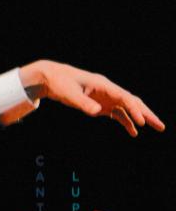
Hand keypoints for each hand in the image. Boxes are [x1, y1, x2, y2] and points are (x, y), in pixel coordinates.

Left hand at [21, 60, 164, 136]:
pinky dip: (126, 122)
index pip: (124, 97)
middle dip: (146, 113)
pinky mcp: (100, 104)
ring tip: (156, 128)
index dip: (134, 110)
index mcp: (103, 84)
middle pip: (132, 101)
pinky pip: (117, 113)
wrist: (50, 78)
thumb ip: (83, 103)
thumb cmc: (59, 83)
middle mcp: (108, 90)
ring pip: (127, 108)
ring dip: (141, 118)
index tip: (141, 122)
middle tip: (160, 126)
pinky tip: (133, 132)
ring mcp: (105, 97)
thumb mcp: (69, 94)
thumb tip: (96, 112)